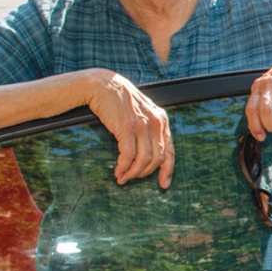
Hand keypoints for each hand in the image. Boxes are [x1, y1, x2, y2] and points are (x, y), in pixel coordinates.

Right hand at [88, 71, 173, 188]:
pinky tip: (118, 172)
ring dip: (133, 173)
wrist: (102, 85)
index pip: (170, 150)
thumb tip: (149, 154)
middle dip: (144, 173)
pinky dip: (124, 167)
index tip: (163, 185)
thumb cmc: (119, 101)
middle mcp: (156, 122)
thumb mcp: (140, 113)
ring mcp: (142, 125)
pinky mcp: (127, 128)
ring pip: (144, 160)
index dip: (168, 170)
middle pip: (157, 158)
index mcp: (161, 119)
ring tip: (122, 178)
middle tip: (131, 179)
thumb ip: (148, 128)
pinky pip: (129, 156)